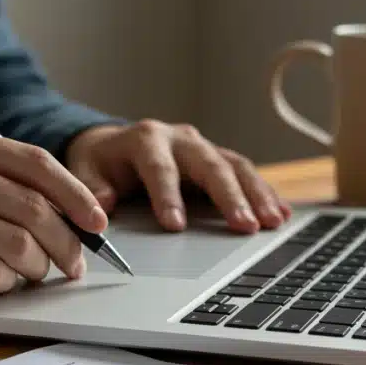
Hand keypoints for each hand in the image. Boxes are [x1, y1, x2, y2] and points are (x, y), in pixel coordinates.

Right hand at [0, 123, 107, 302]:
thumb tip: (50, 213)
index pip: (33, 162)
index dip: (76, 194)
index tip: (97, 221)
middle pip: (33, 206)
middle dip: (66, 242)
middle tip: (72, 265)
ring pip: (16, 242)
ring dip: (36, 268)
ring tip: (32, 278)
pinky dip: (2, 286)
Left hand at [65, 121, 290, 232]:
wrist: (112, 145)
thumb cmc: (100, 163)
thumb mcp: (84, 171)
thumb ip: (90, 188)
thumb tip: (101, 207)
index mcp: (145, 139)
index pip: (160, 168)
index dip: (168, 195)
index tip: (174, 225)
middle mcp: (180, 139)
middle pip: (209, 164)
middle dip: (228, 196)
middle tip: (243, 226)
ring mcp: (203, 147)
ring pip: (235, 166)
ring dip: (256, 194)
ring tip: (271, 223)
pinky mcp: (218, 159)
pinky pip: (246, 173)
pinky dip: (265, 193)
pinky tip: (282, 214)